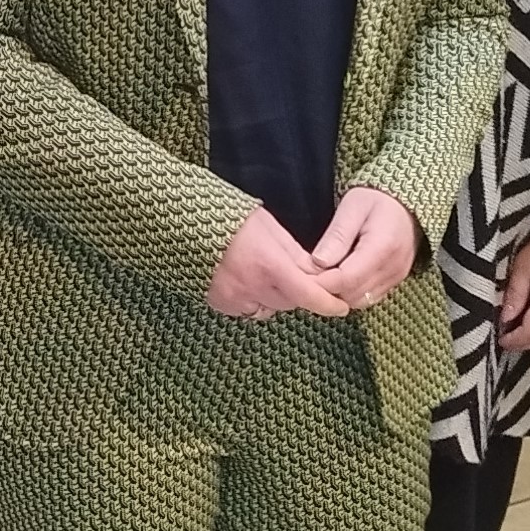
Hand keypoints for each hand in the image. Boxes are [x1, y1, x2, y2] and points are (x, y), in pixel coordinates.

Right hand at [206, 207, 351, 320]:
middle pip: (291, 302)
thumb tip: (317, 273)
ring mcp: (234, 298)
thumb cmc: (231, 219)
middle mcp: (252, 287)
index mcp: (269, 265)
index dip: (329, 304)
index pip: (308, 294)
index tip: (341, 307)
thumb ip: (296, 255)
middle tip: (295, 276)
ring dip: (277, 298)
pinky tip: (248, 283)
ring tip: (267, 277)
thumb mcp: (271, 229)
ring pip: (270, 309)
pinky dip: (255, 302)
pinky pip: (248, 311)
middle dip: (299, 293)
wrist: (188, 222)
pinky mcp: (220, 303)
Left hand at [309, 185, 422, 310]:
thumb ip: (337, 236)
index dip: (320, 282)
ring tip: (323, 272)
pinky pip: (368, 299)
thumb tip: (317, 263)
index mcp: (383, 247)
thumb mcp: (352, 207)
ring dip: (337, 293)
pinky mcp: (395, 283)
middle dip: (326, 288)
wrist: (406, 205)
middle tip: (308, 273)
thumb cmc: (376, 200)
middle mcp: (393, 268)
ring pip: (358, 301)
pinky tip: (339, 276)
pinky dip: (350, 293)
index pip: (346, 279)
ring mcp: (396, 278)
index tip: (300, 273)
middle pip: (351, 294)